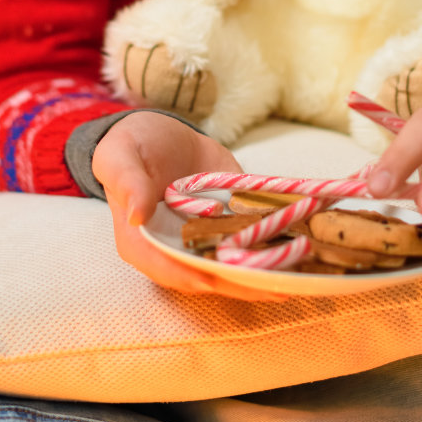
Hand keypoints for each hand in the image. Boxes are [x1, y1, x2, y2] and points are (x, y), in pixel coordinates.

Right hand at [92, 110, 286, 300]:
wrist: (160, 135)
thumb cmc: (131, 148)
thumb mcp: (120, 157)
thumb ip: (128, 183)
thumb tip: (138, 214)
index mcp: (142, 243)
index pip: (165, 268)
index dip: (189, 275)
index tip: (214, 278)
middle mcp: (176, 252)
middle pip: (207, 276)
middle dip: (241, 283)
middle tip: (275, 286)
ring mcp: (205, 242)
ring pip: (234, 266)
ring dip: (265, 273)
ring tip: (298, 274)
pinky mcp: (228, 229)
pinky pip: (250, 242)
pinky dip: (275, 247)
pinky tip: (301, 249)